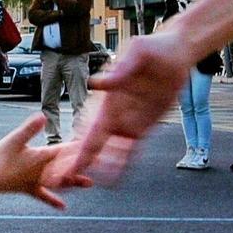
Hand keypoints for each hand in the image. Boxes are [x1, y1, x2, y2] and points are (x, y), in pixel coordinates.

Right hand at [0, 116, 89, 209]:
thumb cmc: (0, 158)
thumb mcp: (15, 139)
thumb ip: (30, 128)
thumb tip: (42, 115)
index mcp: (41, 157)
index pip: (64, 151)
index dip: (78, 147)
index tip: (94, 144)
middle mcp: (43, 171)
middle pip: (67, 167)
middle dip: (82, 165)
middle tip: (100, 164)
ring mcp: (37, 181)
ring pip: (60, 182)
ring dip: (74, 181)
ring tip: (89, 184)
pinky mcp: (28, 188)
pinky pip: (43, 195)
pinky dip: (53, 200)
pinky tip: (63, 207)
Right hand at [50, 31, 193, 185]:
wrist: (175, 54)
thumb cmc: (154, 48)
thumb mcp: (138, 52)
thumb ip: (120, 68)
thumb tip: (98, 83)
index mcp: (108, 100)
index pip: (88, 130)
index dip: (75, 150)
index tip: (62, 163)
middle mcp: (114, 114)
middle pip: (92, 145)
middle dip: (76, 162)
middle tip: (57, 181)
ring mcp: (128, 122)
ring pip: (109, 152)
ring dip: (98, 168)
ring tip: (86, 184)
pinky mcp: (144, 126)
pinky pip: (130, 150)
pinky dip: (121, 165)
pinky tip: (112, 181)